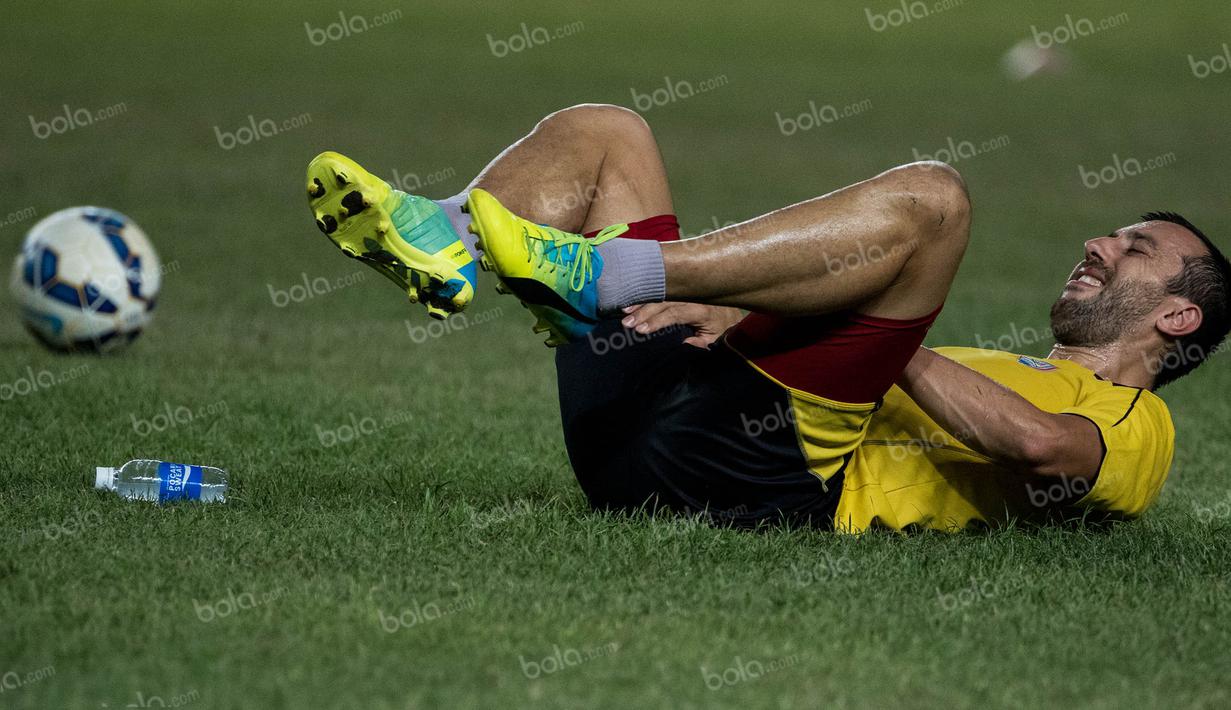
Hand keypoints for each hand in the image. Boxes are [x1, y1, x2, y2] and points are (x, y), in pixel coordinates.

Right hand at [620, 302, 744, 348]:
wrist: (734, 306)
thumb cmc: (723, 327)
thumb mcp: (716, 339)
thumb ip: (702, 343)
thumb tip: (684, 343)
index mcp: (701, 310)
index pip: (674, 314)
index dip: (657, 321)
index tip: (640, 329)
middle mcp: (692, 296)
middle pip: (664, 302)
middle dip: (643, 311)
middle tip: (626, 322)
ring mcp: (686, 290)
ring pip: (661, 294)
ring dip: (642, 302)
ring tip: (624, 311)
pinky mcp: (682, 287)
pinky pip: (662, 290)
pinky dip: (646, 295)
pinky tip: (632, 300)